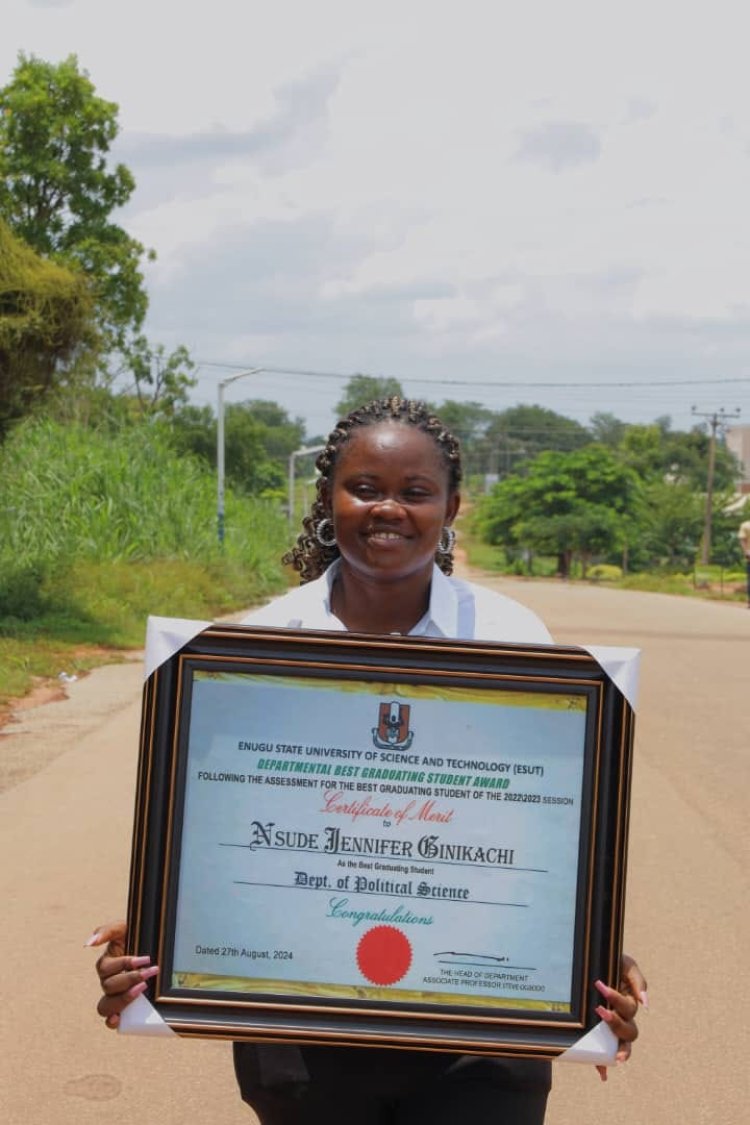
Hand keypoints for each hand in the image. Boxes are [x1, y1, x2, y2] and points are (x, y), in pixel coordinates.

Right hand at [86, 921, 158, 1029]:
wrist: (151, 944)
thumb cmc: (135, 936)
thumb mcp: (123, 928)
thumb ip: (106, 931)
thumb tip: (88, 943)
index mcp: (106, 964)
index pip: (107, 969)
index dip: (125, 964)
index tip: (145, 959)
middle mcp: (107, 981)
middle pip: (108, 987)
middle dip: (130, 979)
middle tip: (149, 972)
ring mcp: (114, 995)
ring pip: (106, 1005)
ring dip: (122, 999)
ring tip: (142, 989)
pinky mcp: (123, 1006)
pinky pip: (109, 1019)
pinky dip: (111, 1021)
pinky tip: (118, 1019)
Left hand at [593, 953, 647, 1080]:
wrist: (593, 961)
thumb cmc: (613, 962)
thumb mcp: (627, 964)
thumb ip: (638, 981)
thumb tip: (645, 1004)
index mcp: (629, 1002)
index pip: (628, 1009)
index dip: (616, 1000)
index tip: (600, 985)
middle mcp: (623, 1018)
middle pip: (629, 1031)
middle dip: (616, 1024)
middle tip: (600, 1010)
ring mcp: (612, 1027)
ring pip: (623, 1044)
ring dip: (620, 1050)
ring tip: (615, 1056)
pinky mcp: (599, 1033)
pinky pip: (604, 1052)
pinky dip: (604, 1065)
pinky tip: (603, 1074)